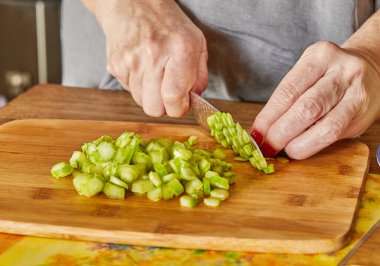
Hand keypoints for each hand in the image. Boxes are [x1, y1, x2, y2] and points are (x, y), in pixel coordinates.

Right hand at [93, 0, 207, 116]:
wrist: (133, 3)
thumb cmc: (169, 24)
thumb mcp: (197, 43)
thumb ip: (200, 76)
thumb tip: (193, 101)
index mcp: (179, 50)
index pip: (174, 99)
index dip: (179, 108)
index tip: (181, 102)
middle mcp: (153, 56)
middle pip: (154, 109)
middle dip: (164, 105)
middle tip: (168, 89)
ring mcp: (130, 61)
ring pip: (141, 102)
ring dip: (150, 94)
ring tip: (154, 73)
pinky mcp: (114, 65)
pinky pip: (129, 91)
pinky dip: (137, 85)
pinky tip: (141, 67)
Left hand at [251, 41, 379, 158]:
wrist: (371, 70)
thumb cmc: (327, 75)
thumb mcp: (307, 74)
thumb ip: (288, 98)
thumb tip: (261, 131)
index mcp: (320, 56)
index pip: (288, 91)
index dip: (268, 117)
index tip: (256, 134)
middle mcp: (342, 72)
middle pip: (306, 109)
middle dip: (281, 133)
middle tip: (266, 147)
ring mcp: (357, 94)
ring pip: (325, 127)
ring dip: (298, 144)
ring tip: (282, 150)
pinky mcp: (363, 116)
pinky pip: (335, 135)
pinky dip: (313, 145)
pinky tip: (300, 148)